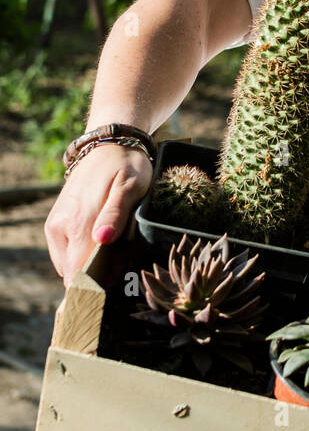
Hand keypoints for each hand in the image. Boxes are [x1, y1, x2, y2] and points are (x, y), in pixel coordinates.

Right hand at [44, 144, 153, 287]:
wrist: (108, 145)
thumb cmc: (125, 166)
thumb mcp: (130, 187)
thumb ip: (116, 215)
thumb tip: (101, 240)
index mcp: (77, 223)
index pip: (77, 274)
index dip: (96, 286)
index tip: (116, 285)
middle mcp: (60, 228)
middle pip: (74, 273)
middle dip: (98, 277)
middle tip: (124, 264)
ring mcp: (55, 226)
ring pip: (70, 265)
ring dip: (92, 266)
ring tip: (118, 251)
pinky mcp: (56, 224)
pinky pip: (68, 253)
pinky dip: (85, 255)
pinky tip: (106, 245)